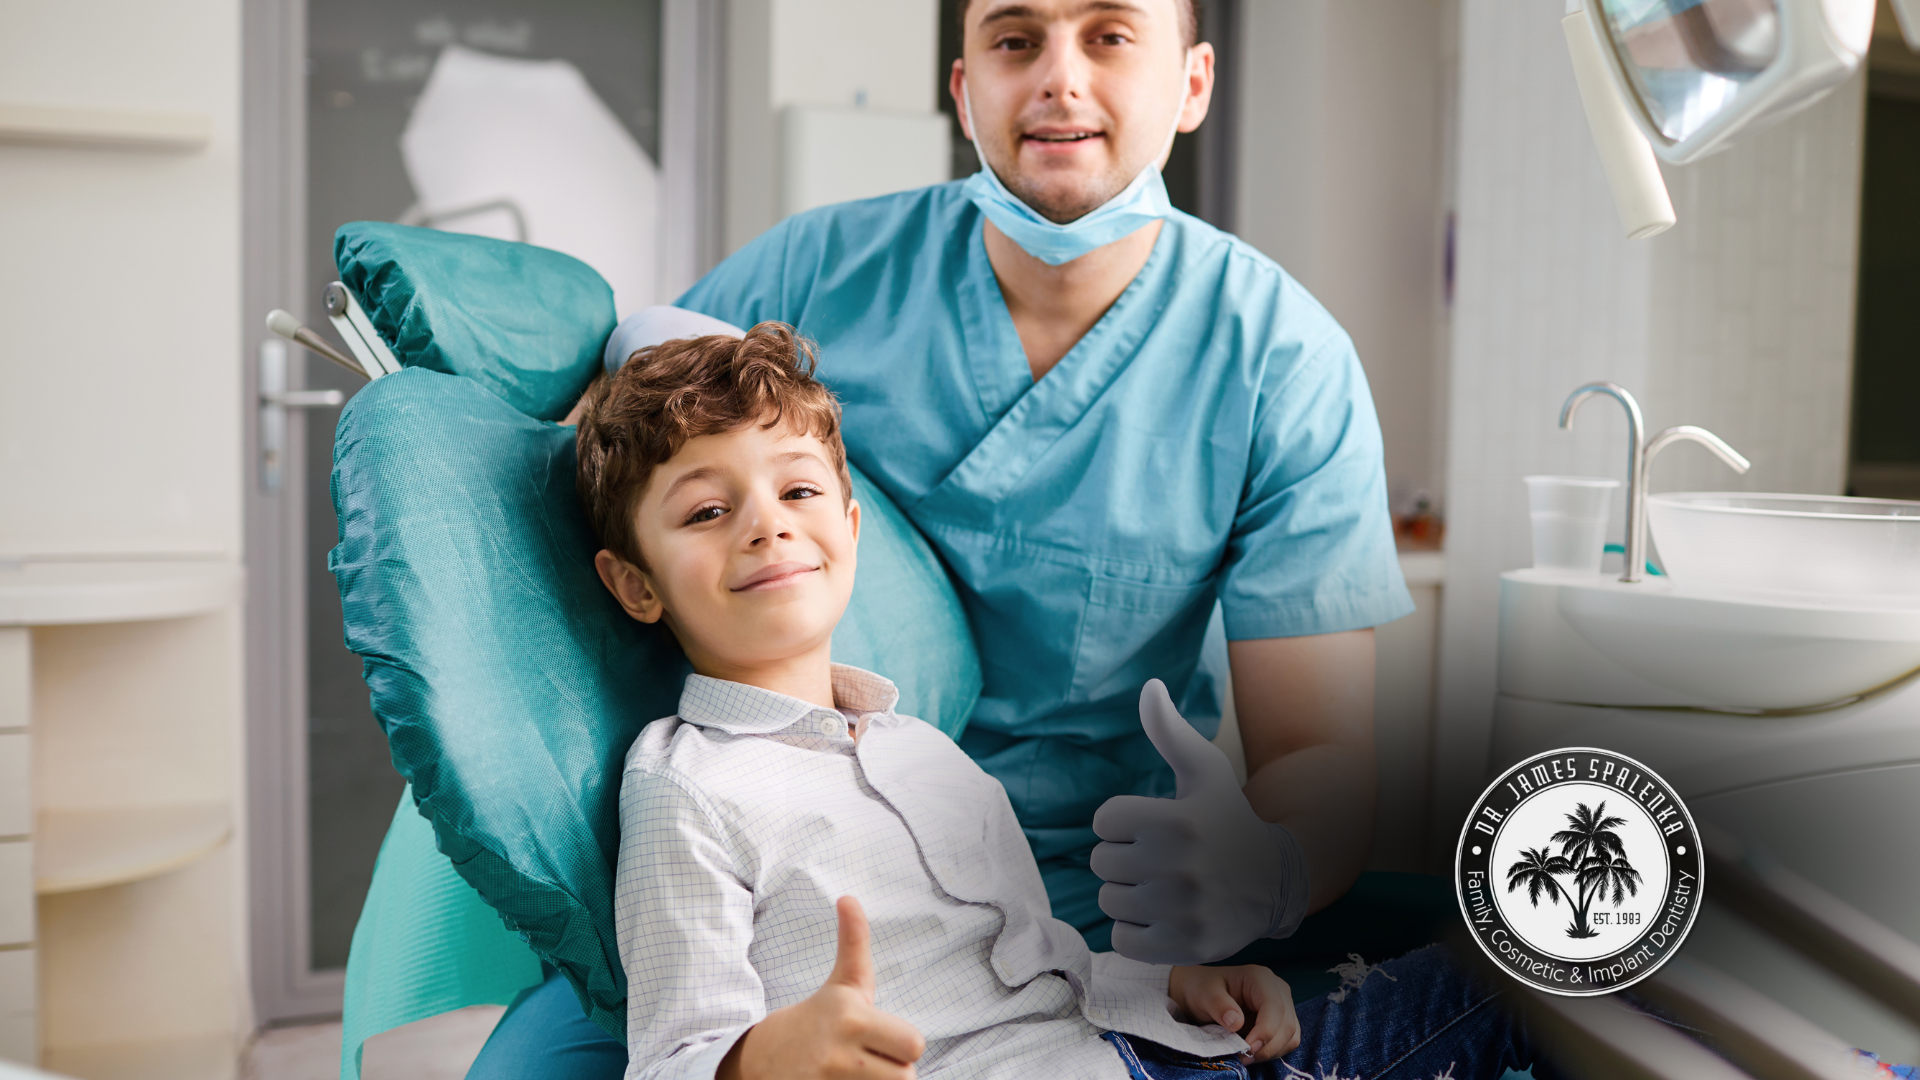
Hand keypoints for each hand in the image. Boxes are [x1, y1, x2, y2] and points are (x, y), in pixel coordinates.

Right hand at [719, 897, 925, 1079]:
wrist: (760, 1058)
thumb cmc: (816, 1019)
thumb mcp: (841, 983)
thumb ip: (854, 943)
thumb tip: (848, 898)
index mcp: (851, 1016)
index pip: (915, 1044)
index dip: (904, 1045)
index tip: (881, 1038)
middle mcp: (840, 1052)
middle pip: (907, 1077)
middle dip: (895, 1071)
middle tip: (872, 1061)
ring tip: (858, 1075)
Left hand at [1091, 680, 1310, 963]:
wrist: (1274, 881)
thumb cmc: (1228, 819)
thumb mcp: (1205, 771)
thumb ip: (1170, 732)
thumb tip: (1149, 686)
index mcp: (1174, 819)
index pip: (1104, 821)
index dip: (1124, 823)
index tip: (1153, 827)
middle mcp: (1177, 865)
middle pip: (1102, 862)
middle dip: (1125, 859)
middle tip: (1161, 859)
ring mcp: (1180, 909)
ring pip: (1108, 900)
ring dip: (1128, 895)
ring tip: (1163, 886)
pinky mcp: (1182, 945)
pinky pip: (1122, 939)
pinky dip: (1135, 931)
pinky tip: (1163, 915)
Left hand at [1167, 964, 1299, 1062]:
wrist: (1202, 992)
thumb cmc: (1203, 989)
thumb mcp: (1204, 994)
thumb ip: (1219, 1006)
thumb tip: (1237, 1023)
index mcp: (1260, 978)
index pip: (1274, 1007)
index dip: (1265, 1031)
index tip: (1248, 1049)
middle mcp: (1277, 990)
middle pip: (1287, 1024)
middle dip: (1268, 1046)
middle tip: (1244, 1058)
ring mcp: (1282, 1005)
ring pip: (1291, 1035)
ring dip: (1271, 1051)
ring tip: (1246, 1057)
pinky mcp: (1281, 1020)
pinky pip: (1287, 1041)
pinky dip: (1272, 1051)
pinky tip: (1253, 1053)